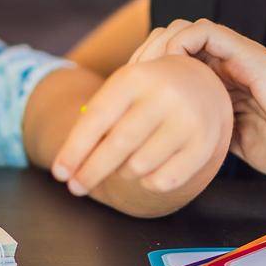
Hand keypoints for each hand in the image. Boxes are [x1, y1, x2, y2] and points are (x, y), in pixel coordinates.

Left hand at [50, 55, 232, 198]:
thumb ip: (96, 120)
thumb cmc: (147, 92)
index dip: (74, 150)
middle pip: (117, 145)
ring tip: (123, 165)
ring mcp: (188, 119)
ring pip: (139, 166)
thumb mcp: (122, 91)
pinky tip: (146, 174)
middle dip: (90, 172)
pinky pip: (165, 180)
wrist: (201, 82)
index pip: (97, 118)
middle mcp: (164, 95)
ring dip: (123, 173)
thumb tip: (70, 165)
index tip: (59, 174)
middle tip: (75, 188)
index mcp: (135, 76)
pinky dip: (149, 183)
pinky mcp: (206, 143)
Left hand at [131, 19, 265, 180]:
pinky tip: (169, 66)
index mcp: (228, 87)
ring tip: (143, 74)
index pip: (178, 67)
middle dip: (146, 59)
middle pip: (174, 43)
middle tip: (128, 87)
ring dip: (158, 46)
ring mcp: (239, 57)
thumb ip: (217, 138)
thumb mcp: (242, 147)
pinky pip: (206, 31)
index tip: (130, 102)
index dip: (151, 78)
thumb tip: (184, 151)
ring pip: (184, 30)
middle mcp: (230, 66)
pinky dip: (180, 41)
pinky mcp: (248, 53)